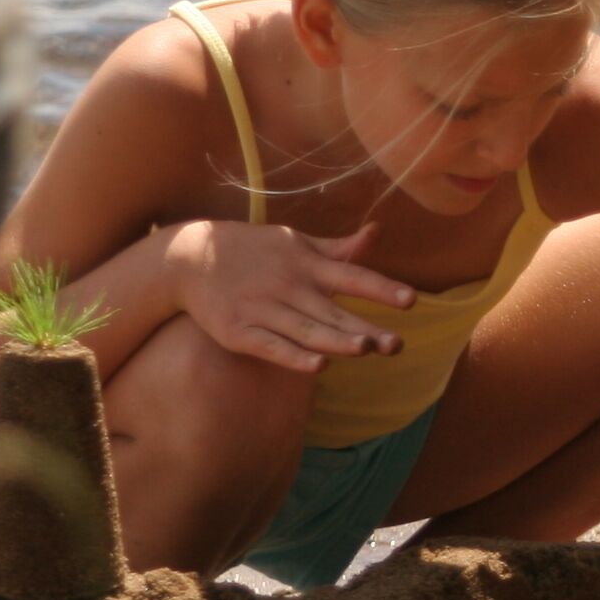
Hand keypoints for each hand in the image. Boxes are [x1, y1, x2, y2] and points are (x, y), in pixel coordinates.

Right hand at [168, 220, 414, 372]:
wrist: (187, 258)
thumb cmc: (253, 250)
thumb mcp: (296, 241)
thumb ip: (338, 248)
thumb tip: (378, 231)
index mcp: (307, 264)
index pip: (352, 276)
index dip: (382, 288)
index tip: (412, 300)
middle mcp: (288, 286)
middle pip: (333, 311)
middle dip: (365, 328)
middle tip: (398, 345)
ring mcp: (262, 309)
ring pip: (306, 330)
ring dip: (337, 342)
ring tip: (368, 351)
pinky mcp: (238, 331)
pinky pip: (271, 347)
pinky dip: (294, 357)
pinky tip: (319, 367)